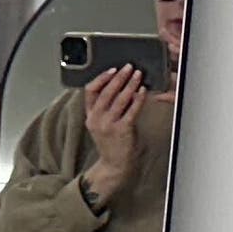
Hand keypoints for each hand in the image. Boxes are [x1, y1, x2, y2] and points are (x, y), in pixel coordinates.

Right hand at [83, 66, 148, 205]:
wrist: (114, 164)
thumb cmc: (112, 142)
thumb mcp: (101, 124)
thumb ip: (106, 108)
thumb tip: (120, 86)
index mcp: (90, 116)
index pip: (90, 92)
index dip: (101, 79)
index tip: (112, 69)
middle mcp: (96, 119)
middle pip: (105, 92)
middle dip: (118, 77)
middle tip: (129, 67)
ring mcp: (108, 125)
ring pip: (119, 99)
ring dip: (130, 84)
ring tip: (138, 75)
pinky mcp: (121, 130)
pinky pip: (131, 110)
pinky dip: (138, 99)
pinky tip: (143, 91)